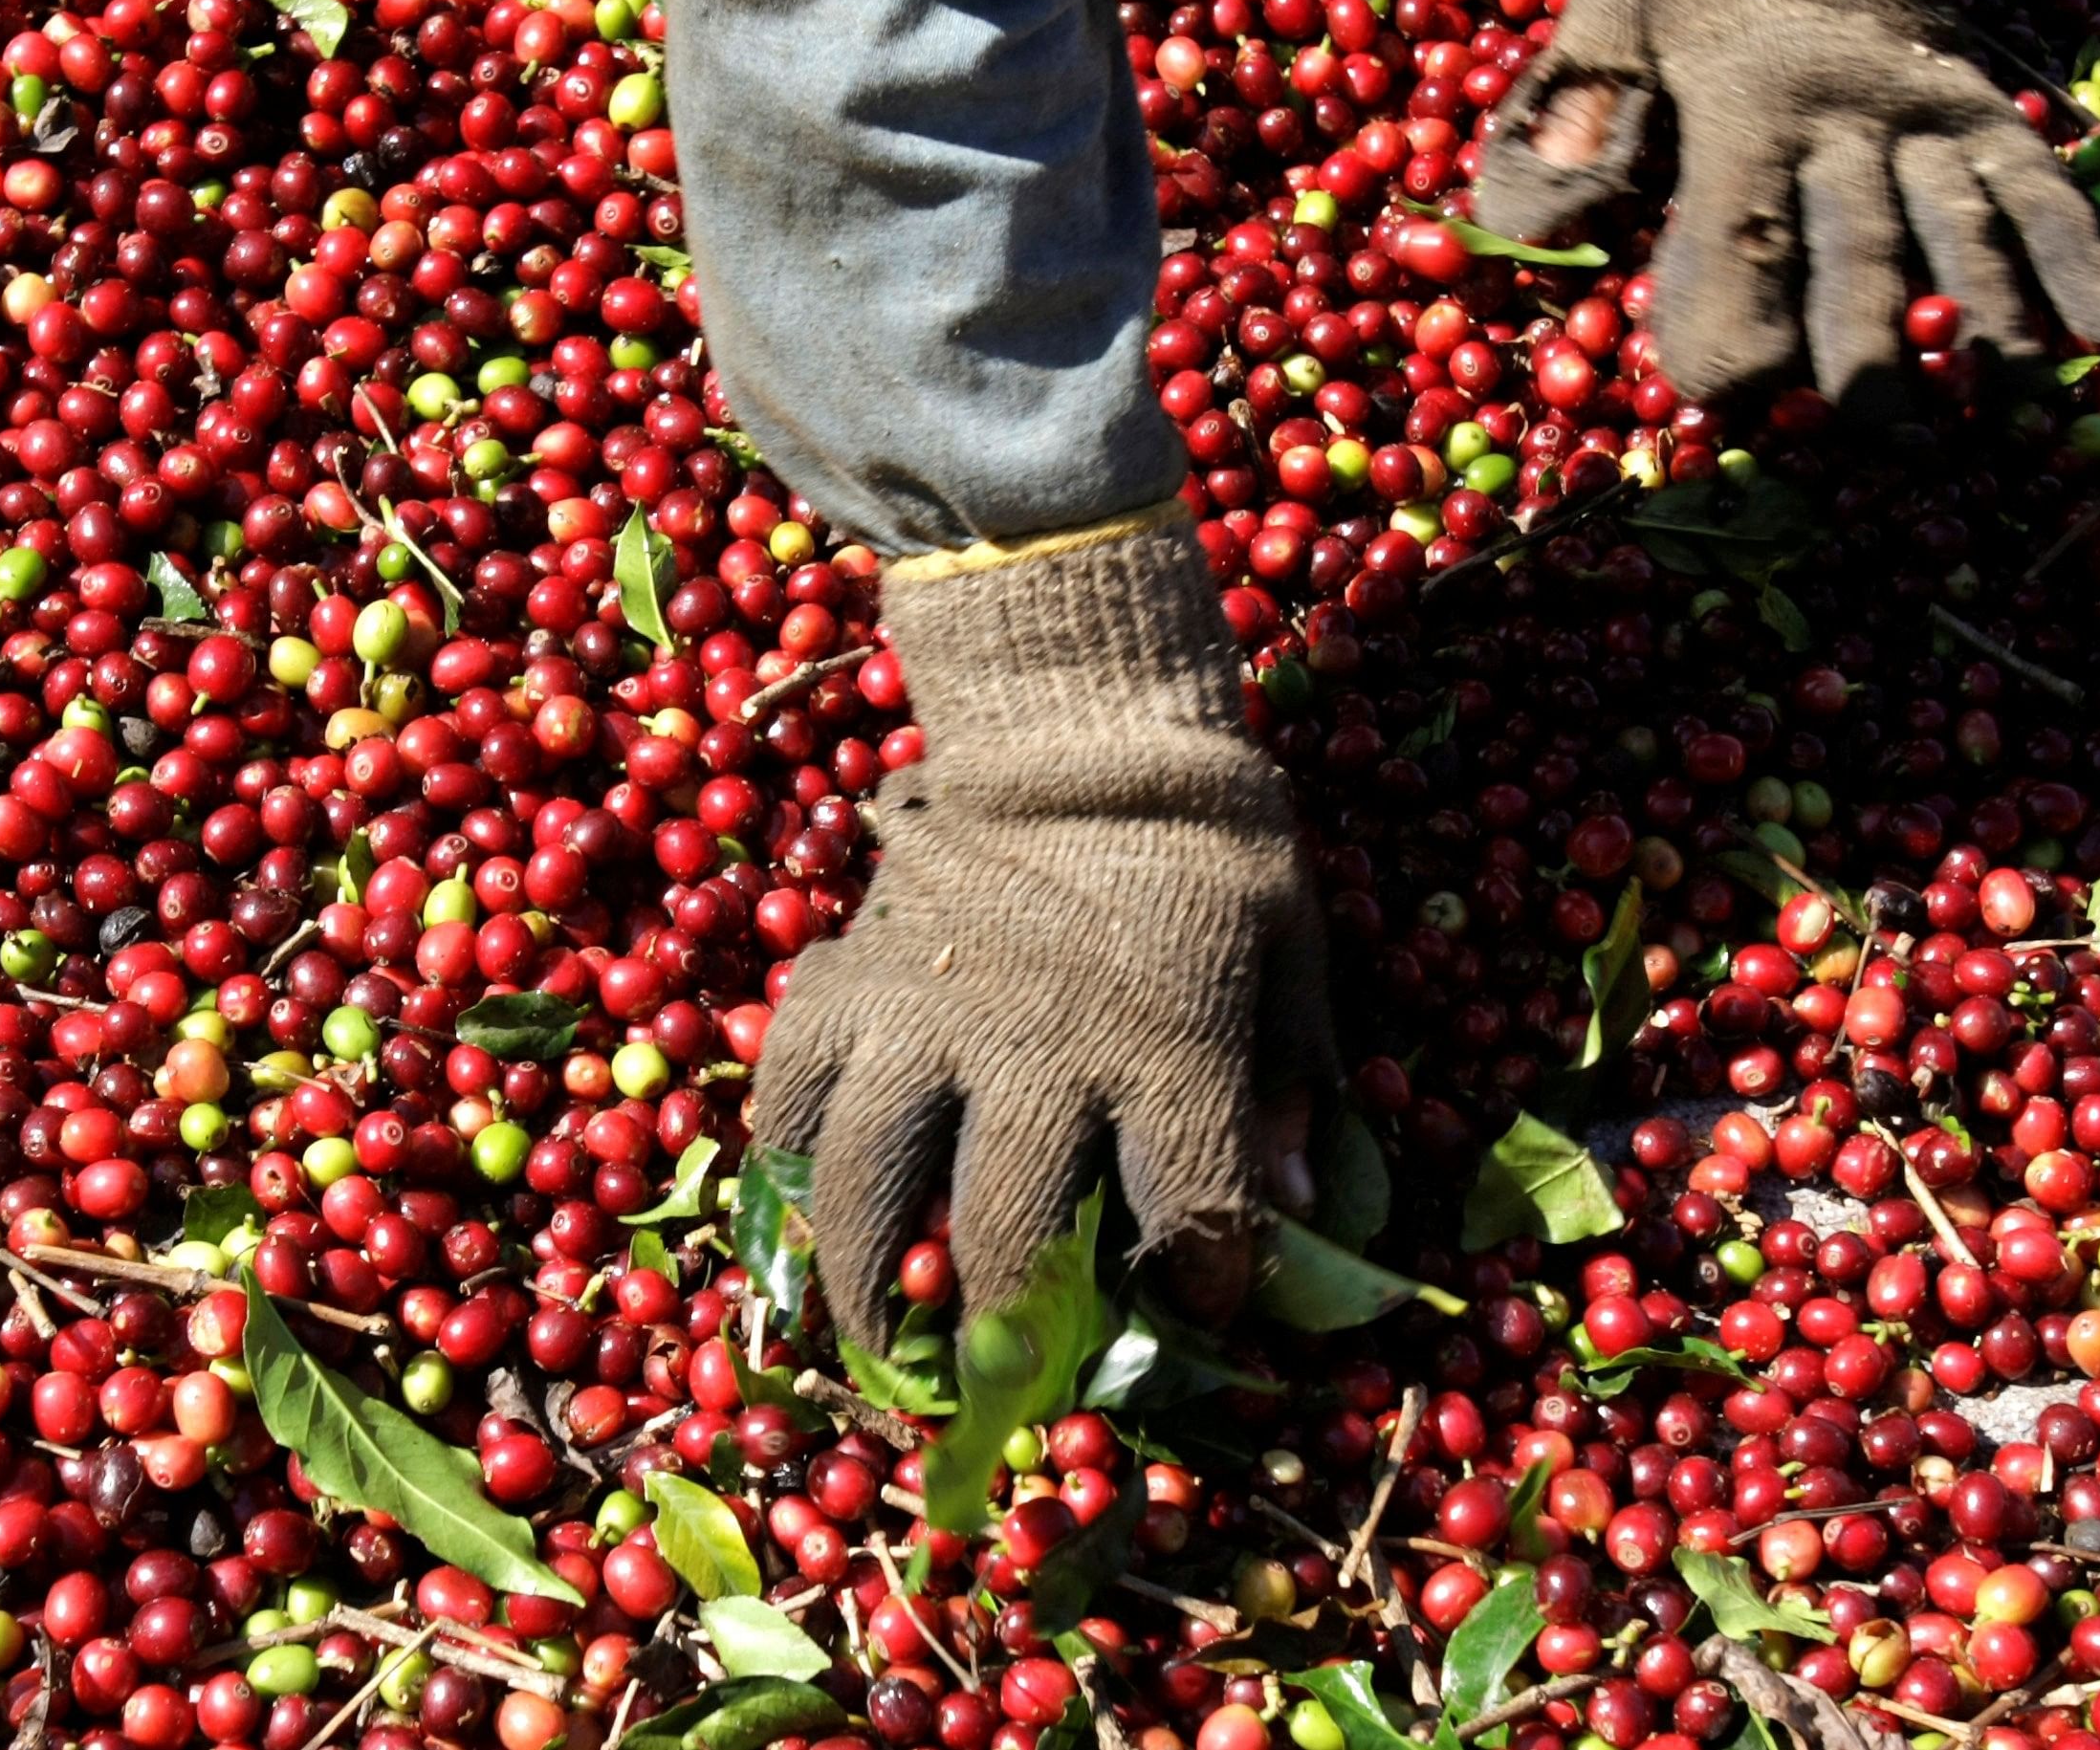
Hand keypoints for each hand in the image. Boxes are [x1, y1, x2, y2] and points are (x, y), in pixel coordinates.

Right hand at [749, 524, 1335, 1335]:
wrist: (1079, 721)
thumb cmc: (1206, 844)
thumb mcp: (1291, 954)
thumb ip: (1297, 1086)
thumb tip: (1307, 1214)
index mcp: (1166, 1046)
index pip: (1189, 1214)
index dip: (1199, 1285)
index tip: (1195, 1308)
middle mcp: (1036, 1049)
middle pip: (1010, 1234)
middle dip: (1013, 1331)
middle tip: (1006, 1378)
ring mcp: (924, 1016)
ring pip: (872, 1183)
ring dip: (869, 1281)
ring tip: (878, 1340)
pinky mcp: (847, 979)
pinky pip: (792, 1088)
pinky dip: (792, 1151)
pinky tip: (811, 1189)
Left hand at [1473, 0, 2099, 413]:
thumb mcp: (1595, 27)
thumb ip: (1567, 124)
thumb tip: (1529, 229)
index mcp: (1743, 100)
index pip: (1740, 232)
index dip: (1728, 321)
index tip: (1724, 391)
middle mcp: (1848, 113)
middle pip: (1863, 250)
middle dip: (1869, 349)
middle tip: (1880, 428)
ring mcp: (1928, 113)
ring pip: (1964, 226)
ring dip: (1984, 318)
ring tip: (1991, 397)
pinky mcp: (1986, 110)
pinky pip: (2041, 184)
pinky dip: (2075, 254)